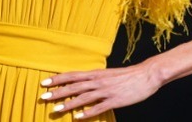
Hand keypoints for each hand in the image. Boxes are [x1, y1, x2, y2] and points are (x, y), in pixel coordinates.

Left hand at [40, 62, 161, 118]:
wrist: (147, 74)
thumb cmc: (128, 75)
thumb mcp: (109, 74)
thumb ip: (96, 79)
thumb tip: (82, 84)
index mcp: (97, 74)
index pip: (73, 76)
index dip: (58, 79)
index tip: (45, 82)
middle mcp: (99, 81)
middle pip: (75, 86)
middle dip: (58, 92)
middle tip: (44, 96)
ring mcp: (106, 91)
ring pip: (84, 97)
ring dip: (69, 103)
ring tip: (56, 109)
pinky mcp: (115, 100)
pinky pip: (98, 108)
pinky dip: (87, 113)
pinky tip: (78, 117)